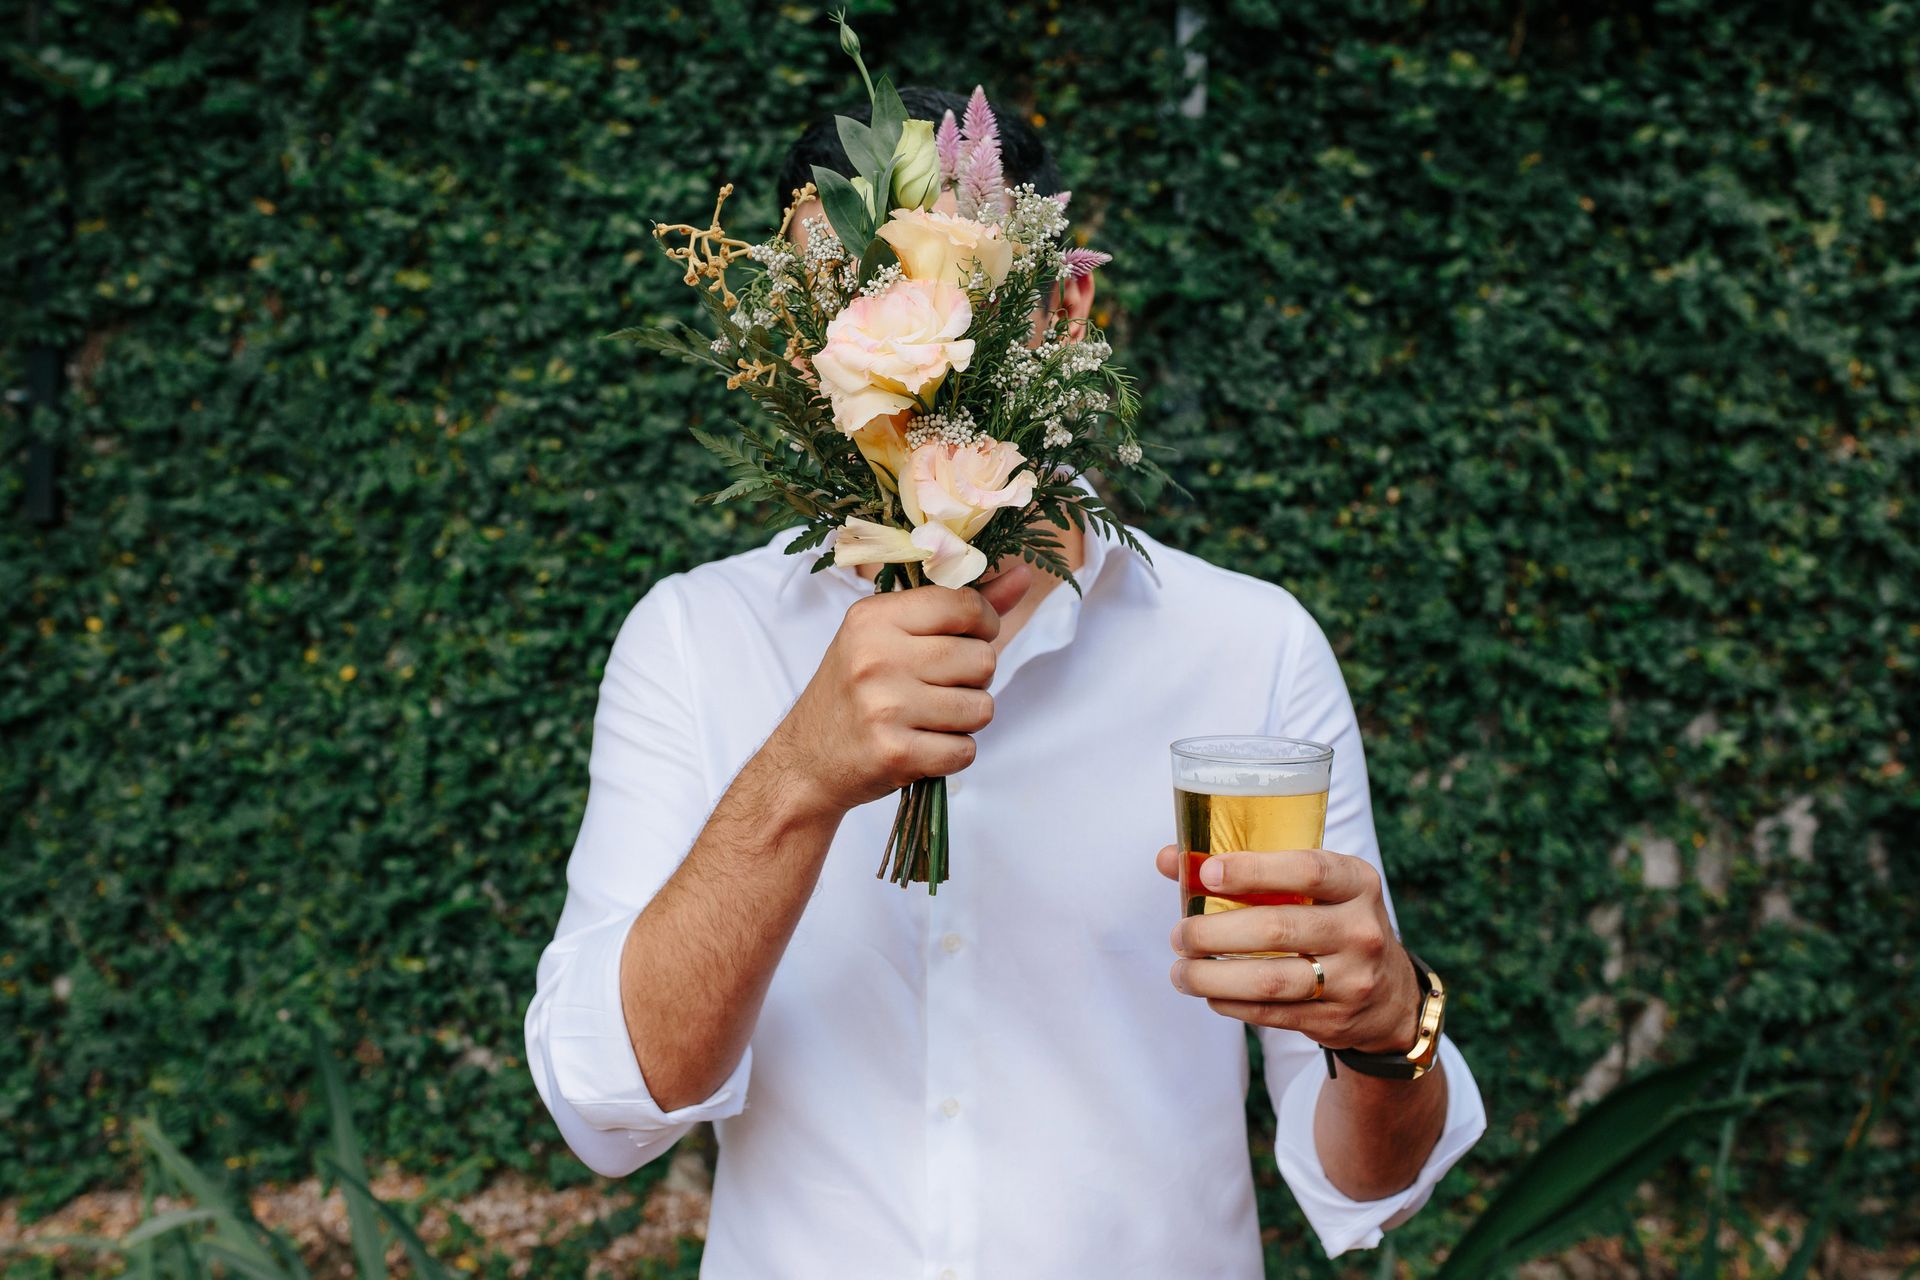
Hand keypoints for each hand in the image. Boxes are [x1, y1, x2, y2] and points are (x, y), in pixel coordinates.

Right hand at [764, 564, 1032, 818]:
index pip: (965, 605)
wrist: (806, 761)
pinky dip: (953, 753)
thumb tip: (1024, 576)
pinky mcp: (894, 753)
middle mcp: (876, 657)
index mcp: (874, 617)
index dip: (984, 624)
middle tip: (939, 688)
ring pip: (981, 708)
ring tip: (930, 718)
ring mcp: (884, 706)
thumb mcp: (890, 636)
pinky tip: (922, 746)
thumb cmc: (856, 692)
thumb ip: (959, 607)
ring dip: (966, 719)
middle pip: (982, 659)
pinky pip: (965, 751)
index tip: (970, 638)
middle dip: (974, 678)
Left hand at [1154, 844, 1422, 1054]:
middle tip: (1179, 934)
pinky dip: (1231, 1003)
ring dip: (1213, 978)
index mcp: (1356, 883)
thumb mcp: (1314, 888)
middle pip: (1276, 929)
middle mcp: (1360, 930)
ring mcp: (1352, 979)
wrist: (1390, 995)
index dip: (1253, 870)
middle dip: (1214, 933)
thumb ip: (1248, 870)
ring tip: (1181, 971)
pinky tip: (1209, 993)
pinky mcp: (1334, 1019)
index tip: (1208, 873)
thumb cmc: (1332, 922)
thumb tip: (1169, 859)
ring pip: (1269, 980)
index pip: (1307, 871)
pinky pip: (1271, 1013)